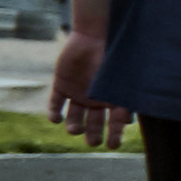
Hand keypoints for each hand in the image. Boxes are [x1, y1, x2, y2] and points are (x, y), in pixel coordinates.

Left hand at [48, 26, 124, 150]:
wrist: (94, 35)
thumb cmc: (113, 57)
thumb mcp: (120, 79)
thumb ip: (122, 97)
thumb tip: (127, 121)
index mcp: (113, 98)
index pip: (116, 122)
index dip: (115, 134)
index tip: (113, 145)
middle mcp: (95, 99)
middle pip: (95, 123)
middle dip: (93, 134)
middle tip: (92, 141)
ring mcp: (78, 93)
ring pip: (74, 117)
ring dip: (74, 126)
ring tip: (75, 129)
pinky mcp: (61, 86)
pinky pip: (55, 104)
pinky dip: (53, 113)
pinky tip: (56, 119)